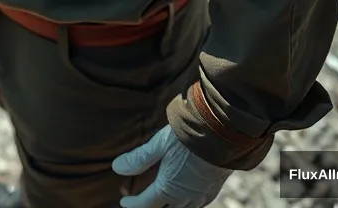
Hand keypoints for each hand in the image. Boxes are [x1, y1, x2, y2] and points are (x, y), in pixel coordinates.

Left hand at [112, 124, 231, 207]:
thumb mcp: (159, 145)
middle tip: (138, 199)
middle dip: (149, 207)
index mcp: (168, 190)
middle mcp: (184, 200)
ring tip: (158, 196)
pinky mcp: (212, 193)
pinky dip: (182, 204)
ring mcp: (200, 198)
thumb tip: (116, 167)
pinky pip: (194, 206)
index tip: (124, 202)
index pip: (145, 205)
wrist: (222, 135)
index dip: (132, 204)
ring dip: (167, 205)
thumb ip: (138, 159)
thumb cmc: (188, 137)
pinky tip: (179, 193)